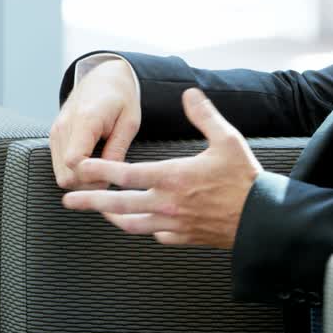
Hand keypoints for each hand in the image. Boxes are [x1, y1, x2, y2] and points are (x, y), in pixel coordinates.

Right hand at [50, 57, 141, 189]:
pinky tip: (93, 164)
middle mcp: (63, 127)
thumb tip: (109, 177)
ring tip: (103, 170)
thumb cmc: (120, 99)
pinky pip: (60, 167)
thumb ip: (117, 149)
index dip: (93, 177)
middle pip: (66, 175)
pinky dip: (75, 172)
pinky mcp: (54, 137)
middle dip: (88, 184)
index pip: (75, 162)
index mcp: (84, 120)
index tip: (111, 174)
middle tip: (110, 176)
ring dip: (82, 180)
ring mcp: (56, 132)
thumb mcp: (129, 122)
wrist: (103, 78)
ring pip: (61, 175)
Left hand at [61, 88, 262, 248]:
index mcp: (172, 177)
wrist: (263, 220)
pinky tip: (139, 222)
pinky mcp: (183, 238)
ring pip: (131, 224)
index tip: (79, 167)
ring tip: (98, 213)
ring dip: (111, 218)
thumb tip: (189, 94)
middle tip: (69, 201)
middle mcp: (167, 202)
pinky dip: (143, 227)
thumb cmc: (245, 180)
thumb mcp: (227, 140)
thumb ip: (204, 116)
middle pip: (118, 203)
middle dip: (90, 201)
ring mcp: (173, 223)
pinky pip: (155, 234)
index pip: (125, 173)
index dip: (99, 169)